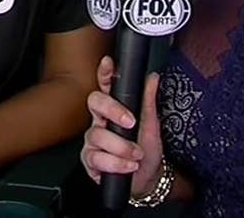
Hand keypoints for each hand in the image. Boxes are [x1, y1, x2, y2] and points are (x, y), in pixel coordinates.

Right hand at [80, 56, 163, 197]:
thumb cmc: (147, 150)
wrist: (146, 179)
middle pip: (94, 103)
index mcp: (114, 109)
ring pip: (97, 135)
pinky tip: (128, 166)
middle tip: (131, 123)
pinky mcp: (90, 161)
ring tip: (136, 155)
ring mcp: (93, 141)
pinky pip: (96, 158)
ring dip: (121, 147)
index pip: (106, 87)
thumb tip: (152, 77)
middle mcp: (100, 122)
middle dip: (112, 110)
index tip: (109, 63)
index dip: (105, 73)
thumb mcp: (151, 125)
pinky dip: (116, 163)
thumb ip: (148, 101)